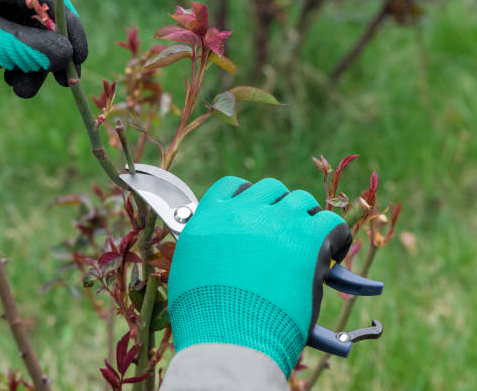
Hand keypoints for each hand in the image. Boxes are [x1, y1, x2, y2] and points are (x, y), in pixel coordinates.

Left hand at [0, 0, 86, 97]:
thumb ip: (28, 48)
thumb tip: (68, 57)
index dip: (68, 25)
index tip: (79, 55)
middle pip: (43, 19)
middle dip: (51, 53)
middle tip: (64, 81)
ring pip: (33, 39)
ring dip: (34, 68)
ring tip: (21, 90)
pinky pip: (19, 49)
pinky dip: (21, 68)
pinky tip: (11, 81)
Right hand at [168, 177, 352, 377]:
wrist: (228, 338)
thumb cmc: (204, 318)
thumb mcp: (188, 273)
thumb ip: (203, 250)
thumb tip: (219, 250)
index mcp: (209, 217)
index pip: (233, 186)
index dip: (248, 197)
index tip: (256, 212)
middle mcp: (242, 211)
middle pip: (271, 189)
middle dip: (280, 208)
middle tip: (286, 233)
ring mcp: (276, 221)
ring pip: (302, 202)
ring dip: (306, 221)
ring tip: (310, 244)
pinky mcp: (307, 238)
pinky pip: (332, 222)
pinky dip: (336, 237)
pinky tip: (335, 253)